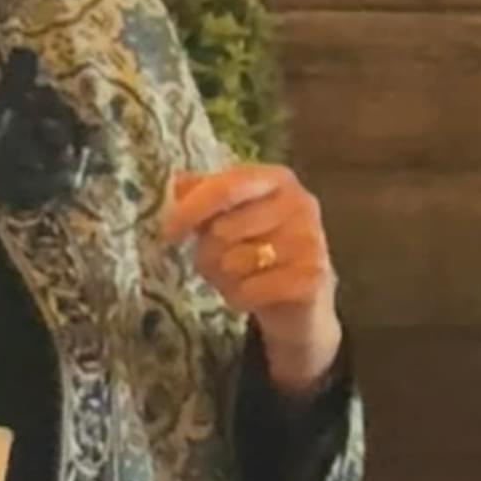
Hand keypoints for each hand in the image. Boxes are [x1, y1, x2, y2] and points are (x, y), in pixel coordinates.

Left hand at [160, 165, 341, 395]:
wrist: (302, 301)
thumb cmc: (258, 248)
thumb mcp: (229, 216)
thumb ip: (204, 195)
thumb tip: (177, 181)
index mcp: (277, 179)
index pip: (224, 188)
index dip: (189, 210)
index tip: (168, 232)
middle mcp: (300, 203)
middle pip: (222, 229)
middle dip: (207, 253)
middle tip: (216, 262)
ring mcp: (310, 240)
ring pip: (233, 262)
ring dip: (223, 278)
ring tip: (238, 277)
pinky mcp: (312, 277)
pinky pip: (249, 290)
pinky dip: (239, 298)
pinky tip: (251, 295)